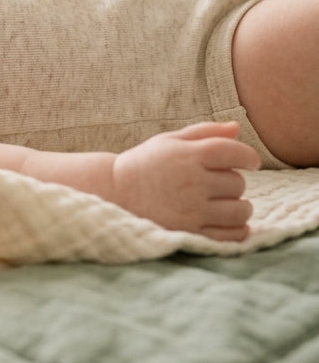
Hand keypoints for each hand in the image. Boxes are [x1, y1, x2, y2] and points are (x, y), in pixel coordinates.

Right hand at [111, 122, 260, 240]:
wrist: (114, 192)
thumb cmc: (145, 164)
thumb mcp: (169, 141)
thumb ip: (204, 133)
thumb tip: (236, 128)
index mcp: (188, 155)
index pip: (236, 153)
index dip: (249, 157)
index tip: (249, 162)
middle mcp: (192, 182)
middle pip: (237, 183)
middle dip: (232, 183)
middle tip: (214, 184)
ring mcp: (191, 209)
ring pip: (240, 210)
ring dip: (238, 207)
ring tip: (223, 204)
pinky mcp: (190, 231)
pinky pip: (232, 235)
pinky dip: (237, 229)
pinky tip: (227, 222)